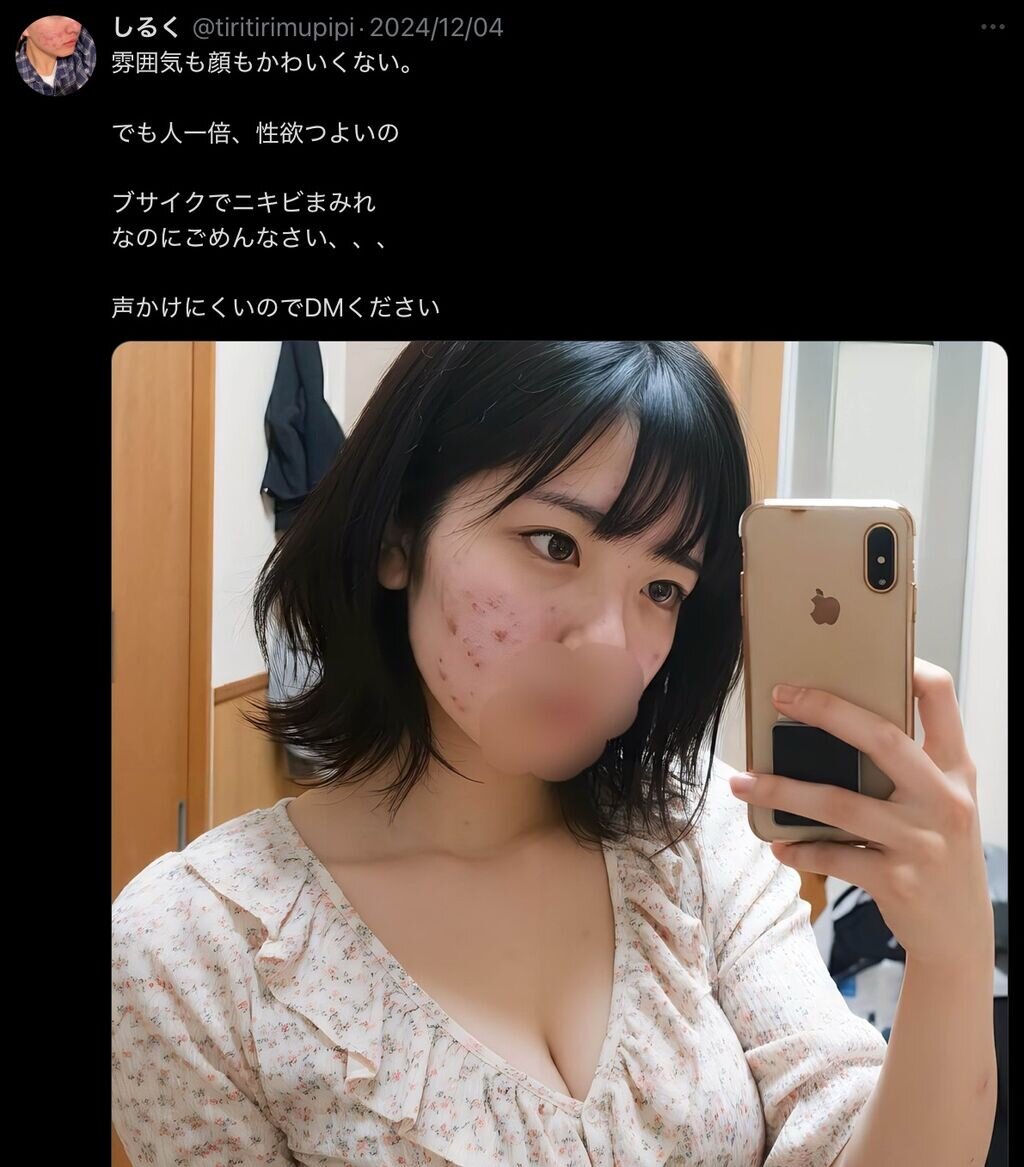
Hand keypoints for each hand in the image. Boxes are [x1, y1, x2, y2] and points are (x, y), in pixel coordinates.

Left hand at [728, 658, 993, 968]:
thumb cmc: (937, 853)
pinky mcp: (897, 880)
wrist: (958, 936)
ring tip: (743, 782)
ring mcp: (922, 841)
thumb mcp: (941, 803)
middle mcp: (944, 799)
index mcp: (955, 770)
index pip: (942, 700)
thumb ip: (907, 766)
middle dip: (826, 710)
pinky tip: (776, 843)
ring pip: (839, 802)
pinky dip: (798, 849)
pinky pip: (833, 856)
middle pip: (882, 739)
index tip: (867, 651)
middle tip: (781, 695)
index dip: (911, 667)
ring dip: (782, 790)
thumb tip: (832, 723)